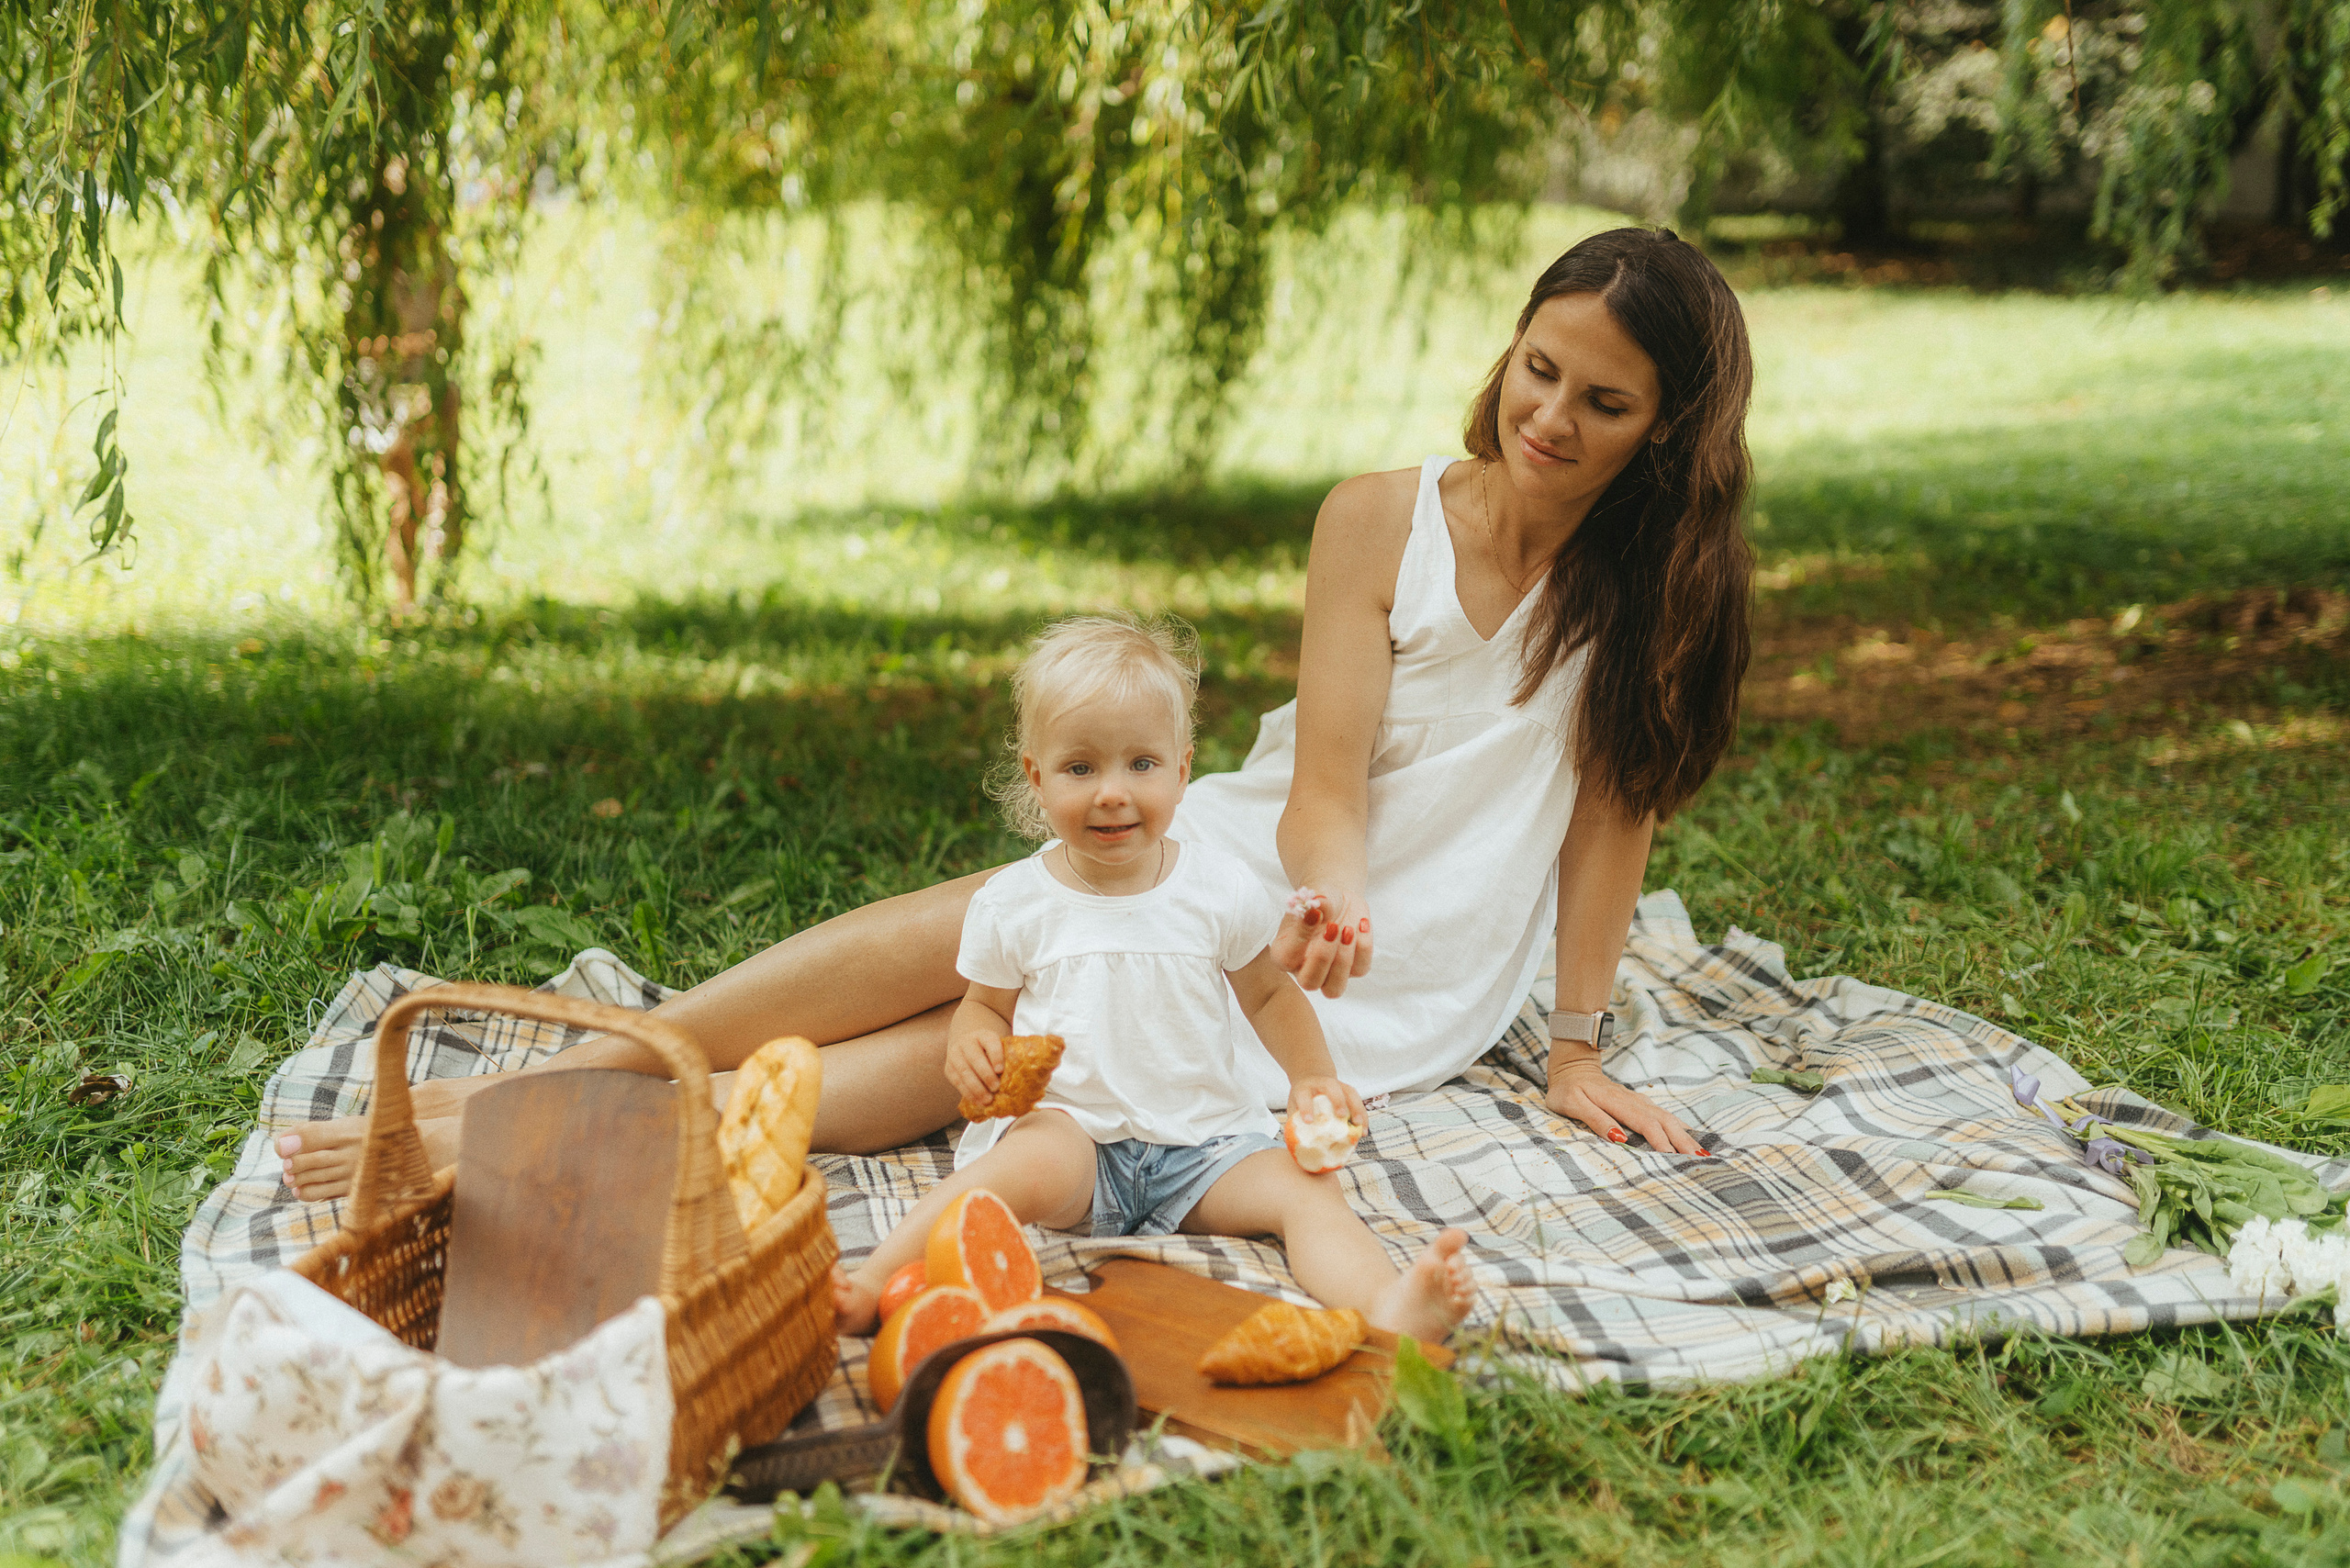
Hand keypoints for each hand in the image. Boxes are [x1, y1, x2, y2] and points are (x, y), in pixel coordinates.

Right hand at [946, 1030, 1004, 1109]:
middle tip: (996, 1088)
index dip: (995, 1056)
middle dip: (986, 1075)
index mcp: (983, 1034)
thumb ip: (1007, 1057)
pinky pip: (957, 1081)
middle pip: (975, 1058)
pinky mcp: (948, 1068)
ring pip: (964, 1072)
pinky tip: (977, 1101)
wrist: (966, 1042)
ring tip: (987, 1099)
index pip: (990, 1042)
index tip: (1000, 1070)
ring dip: (976, 1088)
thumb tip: (1023, 1076)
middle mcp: (966, 1042)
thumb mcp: (997, 1046)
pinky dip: (967, 1093)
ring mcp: (955, 1054)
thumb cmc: (989, 1050)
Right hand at [1270, 886, 1374, 998]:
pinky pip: (1360, 968)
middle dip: (1323, 957)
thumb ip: (1315, 902)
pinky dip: (1363, 946)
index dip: (1300, 939)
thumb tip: (1315, 909)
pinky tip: (1361, 924)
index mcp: (1285, 953)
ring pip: (1334, 989)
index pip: (1286, 959)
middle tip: (1333, 927)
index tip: (1314, 913)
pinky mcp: (1352, 970)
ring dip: (1343, 960)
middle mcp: (1303, 969)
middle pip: (1309, 982)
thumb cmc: (1320, 900)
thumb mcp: (1317, 895)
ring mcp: (1329, 974)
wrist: (1339, 901)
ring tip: (1348, 929)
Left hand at [1287, 1074, 1366, 1127]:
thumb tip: (1298, 1148)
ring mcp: (1338, 1084)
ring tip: (1358, 1125)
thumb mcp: (1294, 1106)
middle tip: (1340, 1115)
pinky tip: (1363, 1130)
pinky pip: (1358, 1101)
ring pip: (1350, 1092)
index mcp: (1304, 1088)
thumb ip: (1295, 1122)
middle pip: (1331, 1087)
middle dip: (1337, 1100)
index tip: (1308, 1121)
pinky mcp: (1348, 1090)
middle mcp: (1322, 1083)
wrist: (1311, 1077)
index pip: (1304, 1095)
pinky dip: (1363, 1115)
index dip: (1306, 1107)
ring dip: (1356, 1108)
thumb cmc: (1301, 1098)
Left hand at [1546, 1055, 1707, 1155]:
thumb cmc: (1568, 1089)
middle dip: (1682, 1140)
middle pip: (1663, 1121)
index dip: (1660, 1140)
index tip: (1672, 1158)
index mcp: (1617, 1102)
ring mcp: (1638, 1101)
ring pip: (1667, 1118)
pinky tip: (1689, 1136)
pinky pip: (1663, 1115)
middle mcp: (1633, 1101)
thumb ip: (1595, 1118)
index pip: (1645, 1123)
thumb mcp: (1572, 1103)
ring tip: (1701, 1152)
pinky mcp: (1639, 1104)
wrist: (1572, 1067)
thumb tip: (1618, 1137)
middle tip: (1699, 1159)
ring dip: (1684, 1135)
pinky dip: (1678, 1126)